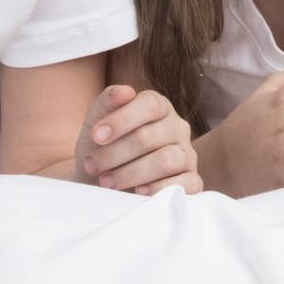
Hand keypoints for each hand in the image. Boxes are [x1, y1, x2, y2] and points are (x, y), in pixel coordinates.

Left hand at [75, 85, 200, 194]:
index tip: (96, 137)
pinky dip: (160, 188)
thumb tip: (125, 92)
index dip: (121, 120)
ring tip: (107, 182)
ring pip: (166, 160)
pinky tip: (138, 191)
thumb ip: (107, 101)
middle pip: (149, 137)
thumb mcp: (96, 122)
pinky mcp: (192, 180)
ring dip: (130, 173)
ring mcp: (187, 154)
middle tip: (92, 166)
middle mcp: (177, 127)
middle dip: (114, 154)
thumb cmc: (102, 148)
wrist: (100, 182)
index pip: (149, 104)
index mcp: (159, 106)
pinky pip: (187, 183)